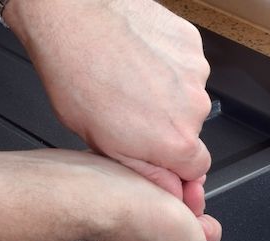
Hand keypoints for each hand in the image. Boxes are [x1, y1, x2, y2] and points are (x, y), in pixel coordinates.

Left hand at [3, 0, 211, 208]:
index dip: (175, 165)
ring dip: (166, 93)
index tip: (155, 154)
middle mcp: (195, 108)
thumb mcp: (103, 145)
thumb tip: (173, 194)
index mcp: (176, 141)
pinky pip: (184, 64)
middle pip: (191, 130)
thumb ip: (147, 174)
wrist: (72, 17)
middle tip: (129, 112)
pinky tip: (137, 58)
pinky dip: (166, 63)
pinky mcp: (190, 43)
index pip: (197, 169)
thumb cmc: (75, 76)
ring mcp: (196, 72)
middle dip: (166, 126)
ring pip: (187, 95)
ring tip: (129, 81)